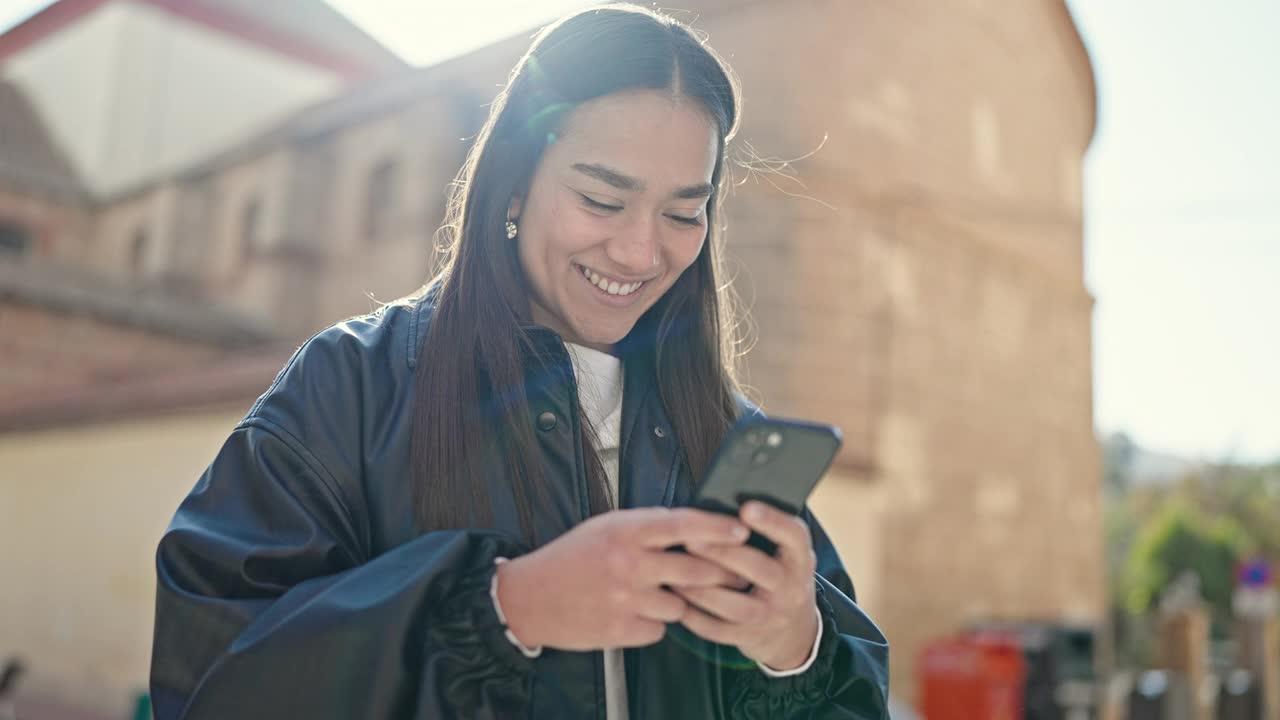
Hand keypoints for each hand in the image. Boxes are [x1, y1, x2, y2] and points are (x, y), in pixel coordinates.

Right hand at [495, 507, 749, 650]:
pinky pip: (660, 629)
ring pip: (681, 604)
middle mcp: (629, 564)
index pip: (684, 525)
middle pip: (696, 569)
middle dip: (722, 573)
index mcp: (625, 531)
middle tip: (737, 573)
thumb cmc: (569, 558)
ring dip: (679, 601)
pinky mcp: (622, 630)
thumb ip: (645, 525)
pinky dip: (654, 623)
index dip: (718, 527)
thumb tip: (688, 525)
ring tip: (658, 593)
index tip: (743, 530)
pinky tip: (635, 612)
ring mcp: (626, 600)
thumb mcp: (604, 526)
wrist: (530, 598)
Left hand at [669, 501, 818, 670]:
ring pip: (734, 604)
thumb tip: (720, 505)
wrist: (793, 629)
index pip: (793, 536)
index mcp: (800, 558)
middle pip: (758, 569)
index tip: (746, 508)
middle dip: (723, 553)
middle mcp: (790, 588)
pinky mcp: (749, 638)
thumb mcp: (784, 553)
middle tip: (691, 539)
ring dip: (701, 588)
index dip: (772, 521)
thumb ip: (763, 532)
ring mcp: (770, 616)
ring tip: (674, 572)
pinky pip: (718, 629)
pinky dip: (693, 615)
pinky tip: (675, 599)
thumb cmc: (778, 575)